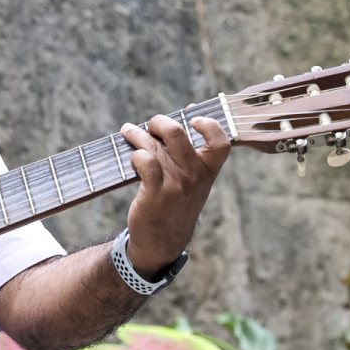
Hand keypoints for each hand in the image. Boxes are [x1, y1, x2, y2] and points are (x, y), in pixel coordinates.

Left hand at [120, 114, 229, 277]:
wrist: (162, 240)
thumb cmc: (176, 201)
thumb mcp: (192, 179)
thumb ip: (193, 148)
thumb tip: (192, 110)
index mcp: (208, 171)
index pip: (221, 143)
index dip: (209, 125)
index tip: (192, 117)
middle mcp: (195, 176)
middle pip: (176, 133)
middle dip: (158, 122)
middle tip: (150, 125)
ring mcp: (176, 185)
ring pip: (154, 145)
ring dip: (136, 134)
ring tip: (128, 131)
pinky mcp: (156, 193)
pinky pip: (144, 161)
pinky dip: (135, 154)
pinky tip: (132, 158)